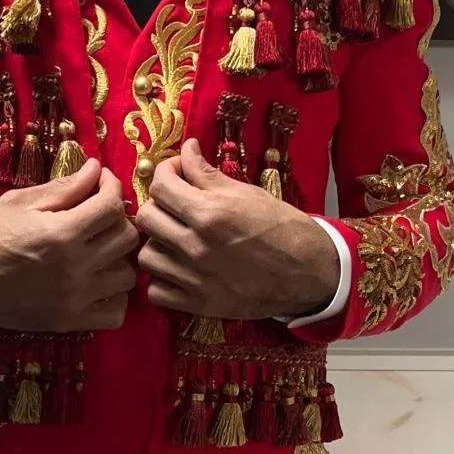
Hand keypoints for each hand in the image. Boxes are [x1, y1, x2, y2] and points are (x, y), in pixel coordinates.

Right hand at [0, 160, 139, 331]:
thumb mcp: (20, 202)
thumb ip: (64, 188)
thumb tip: (96, 169)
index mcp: (61, 233)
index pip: (111, 205)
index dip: (112, 186)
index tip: (102, 182)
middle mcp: (74, 268)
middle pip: (126, 239)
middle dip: (117, 219)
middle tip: (100, 214)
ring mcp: (74, 298)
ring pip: (127, 276)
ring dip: (119, 258)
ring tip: (100, 250)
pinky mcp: (69, 321)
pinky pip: (116, 313)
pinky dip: (115, 297)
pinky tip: (98, 282)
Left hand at [136, 139, 340, 322]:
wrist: (307, 273)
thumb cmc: (281, 228)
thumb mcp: (247, 193)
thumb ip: (208, 174)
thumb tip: (187, 150)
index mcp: (210, 212)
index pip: (160, 185)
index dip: (166, 172)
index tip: (179, 173)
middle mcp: (196, 245)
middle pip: (147, 218)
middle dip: (159, 204)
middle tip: (176, 204)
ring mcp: (194, 278)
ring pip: (146, 256)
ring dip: (157, 243)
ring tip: (176, 239)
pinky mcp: (197, 304)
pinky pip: (156, 291)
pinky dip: (162, 280)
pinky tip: (178, 269)